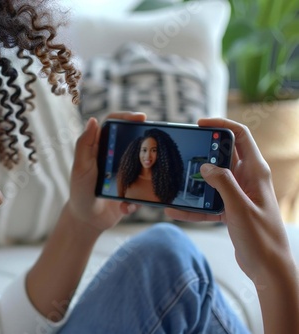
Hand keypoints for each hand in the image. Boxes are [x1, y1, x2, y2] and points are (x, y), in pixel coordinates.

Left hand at [67, 112, 145, 232]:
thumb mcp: (81, 167)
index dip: (126, 117)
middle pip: (133, 140)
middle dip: (146, 143)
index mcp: (101, 147)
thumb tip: (93, 120)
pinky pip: (143, 190)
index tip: (142, 118)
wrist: (86, 220)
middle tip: (155, 146)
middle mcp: (114, 156)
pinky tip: (125, 207)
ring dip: (146, 175)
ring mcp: (125, 172)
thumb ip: (85, 145)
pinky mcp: (132, 189)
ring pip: (144, 165)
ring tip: (141, 185)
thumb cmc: (80, 191)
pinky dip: (136, 200)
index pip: (113, 124)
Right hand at [165, 118, 293, 279]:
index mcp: (255, 172)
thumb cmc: (261, 237)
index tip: (200, 124)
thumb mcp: (239, 208)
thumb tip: (205, 166)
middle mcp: (247, 179)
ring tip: (175, 181)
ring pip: (212, 179)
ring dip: (195, 181)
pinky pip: (208, 201)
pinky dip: (193, 206)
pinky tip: (175, 210)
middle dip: (202, 154)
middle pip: (223, 156)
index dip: (221, 125)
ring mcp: (238, 194)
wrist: (268, 268)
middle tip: (183, 154)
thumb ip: (222, 183)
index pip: (240, 136)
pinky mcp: (230, 209)